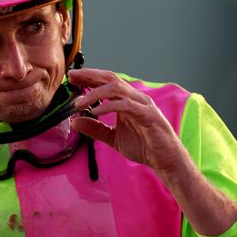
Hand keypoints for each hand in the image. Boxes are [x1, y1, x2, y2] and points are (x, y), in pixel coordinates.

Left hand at [68, 68, 189, 184]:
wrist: (165, 160)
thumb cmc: (143, 146)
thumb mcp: (112, 137)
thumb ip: (95, 128)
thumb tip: (74, 122)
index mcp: (126, 100)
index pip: (106, 82)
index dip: (88, 77)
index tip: (71, 77)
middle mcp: (135, 98)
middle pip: (110, 78)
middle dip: (90, 75)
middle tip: (71, 76)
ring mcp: (142, 104)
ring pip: (117, 89)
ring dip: (95, 93)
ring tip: (79, 102)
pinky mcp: (148, 115)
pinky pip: (126, 105)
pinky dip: (109, 106)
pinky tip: (96, 111)